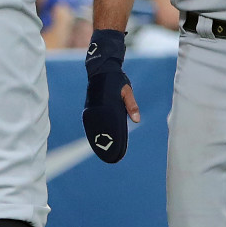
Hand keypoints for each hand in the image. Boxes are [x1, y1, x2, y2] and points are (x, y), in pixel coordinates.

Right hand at [82, 29, 136, 162]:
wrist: (101, 69)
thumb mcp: (127, 91)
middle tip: (114, 157)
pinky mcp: (89, 109)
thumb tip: (136, 120)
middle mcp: (98, 110)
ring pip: (95, 130)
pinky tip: (95, 141)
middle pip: (103, 132)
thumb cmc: (117, 80)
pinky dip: (93, 134)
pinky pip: (90, 125)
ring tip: (104, 153)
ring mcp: (92, 110)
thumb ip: (131, 105)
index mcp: (109, 106)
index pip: (113, 128)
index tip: (119, 152)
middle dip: (108, 145)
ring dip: (99, 141)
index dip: (117, 141)